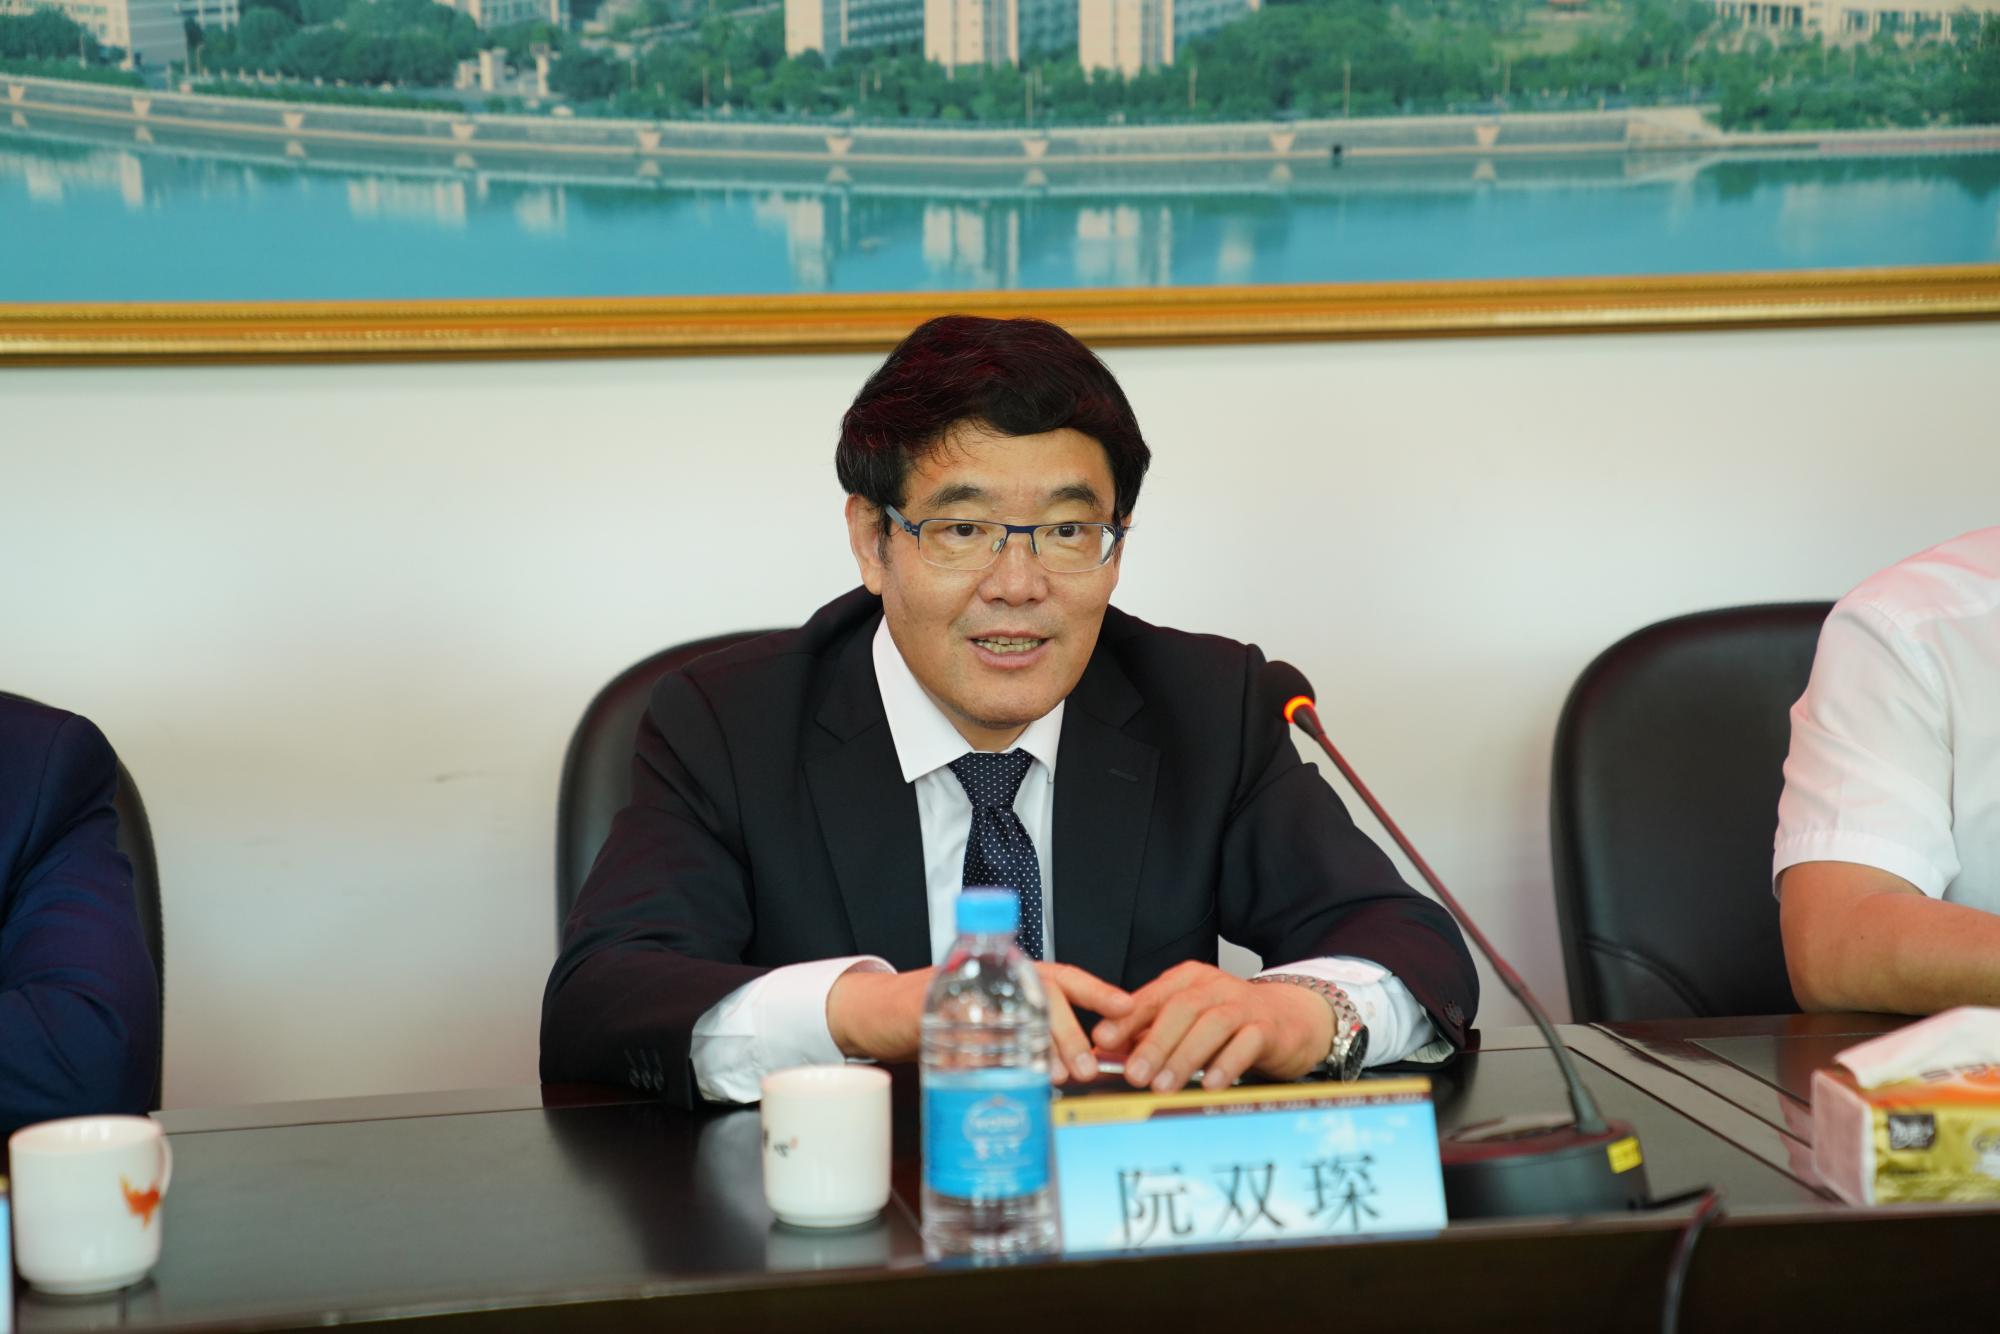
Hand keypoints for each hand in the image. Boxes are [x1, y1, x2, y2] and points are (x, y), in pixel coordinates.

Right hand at [825, 962, 1132, 1083]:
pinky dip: (979, 1045)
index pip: (1066, 978)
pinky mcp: (931, 1001)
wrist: (882, 1012)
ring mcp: (964, 984)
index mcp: (1018, 976)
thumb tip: (1077, 1073)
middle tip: (1086, 1068)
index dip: (1099, 991)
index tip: (1129, 1007)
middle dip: (1069, 1031)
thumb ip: (1032, 1040)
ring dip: (1036, 1041)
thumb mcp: (995, 1025)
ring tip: (1054, 1073)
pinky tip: (993, 1066)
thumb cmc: (947, 1021)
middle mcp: (998, 974)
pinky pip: (961, 1020)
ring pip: (1011, 1006)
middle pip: (1044, 993)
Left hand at [1091, 962, 1333, 1093]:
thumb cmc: (1231, 1022)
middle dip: (1154, 1042)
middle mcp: (1214, 987)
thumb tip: (1107, 1053)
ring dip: (1185, 1056)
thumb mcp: (1188, 1021)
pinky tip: (1212, 1084)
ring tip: (1164, 1085)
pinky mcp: (1268, 1028)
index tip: (1103, 1042)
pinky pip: (1247, 1042)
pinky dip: (1227, 1063)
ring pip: (1211, 1024)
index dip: (1126, 1019)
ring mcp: (1243, 1005)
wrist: (1292, 1018)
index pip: (1152, 996)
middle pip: (1180, 1008)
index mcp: (1188, 980)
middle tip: (1134, 1074)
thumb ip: (1151, 1032)